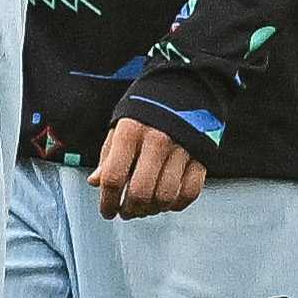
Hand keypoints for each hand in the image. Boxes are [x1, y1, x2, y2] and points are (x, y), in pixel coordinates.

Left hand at [89, 116, 205, 219]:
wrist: (187, 85)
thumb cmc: (148, 108)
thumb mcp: (121, 124)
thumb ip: (109, 155)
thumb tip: (95, 182)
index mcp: (131, 131)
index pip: (114, 177)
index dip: (107, 201)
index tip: (107, 211)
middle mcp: (157, 141)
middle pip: (140, 191)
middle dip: (130, 210)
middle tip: (126, 212)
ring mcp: (182, 150)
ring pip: (165, 196)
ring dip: (152, 210)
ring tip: (145, 208)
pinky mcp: (202, 156)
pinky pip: (190, 192)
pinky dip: (177, 204)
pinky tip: (167, 202)